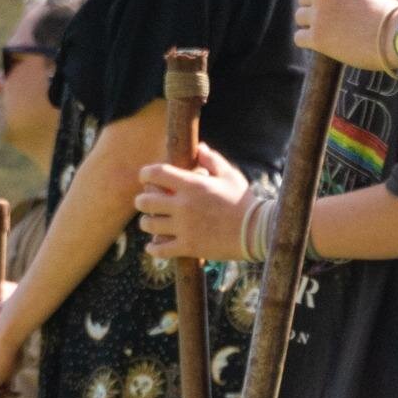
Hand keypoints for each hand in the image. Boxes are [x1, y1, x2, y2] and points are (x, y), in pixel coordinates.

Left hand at [137, 145, 251, 262]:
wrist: (255, 231)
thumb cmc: (243, 201)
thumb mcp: (230, 175)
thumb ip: (212, 160)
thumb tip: (200, 148)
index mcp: (192, 185)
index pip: (156, 173)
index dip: (146, 174)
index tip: (146, 178)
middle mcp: (183, 205)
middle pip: (146, 201)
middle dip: (142, 200)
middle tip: (145, 203)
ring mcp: (184, 228)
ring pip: (149, 225)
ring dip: (146, 224)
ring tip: (151, 224)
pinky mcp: (188, 247)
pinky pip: (160, 249)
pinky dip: (153, 248)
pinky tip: (154, 246)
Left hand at [295, 0, 397, 70]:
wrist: (395, 35)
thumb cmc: (386, 14)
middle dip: (313, 7)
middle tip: (330, 19)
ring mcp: (318, 14)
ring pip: (299, 17)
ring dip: (311, 24)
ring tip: (331, 32)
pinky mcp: (316, 37)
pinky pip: (299, 37)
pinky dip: (309, 41)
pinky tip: (324, 44)